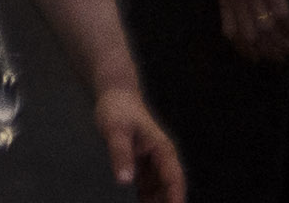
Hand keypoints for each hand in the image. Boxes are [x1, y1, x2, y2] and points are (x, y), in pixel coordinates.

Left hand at [90, 79, 184, 202]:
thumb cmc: (117, 110)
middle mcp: (162, 159)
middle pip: (169, 188)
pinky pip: (147, 185)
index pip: (174, 180)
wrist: (114, 95)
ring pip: (159, 189)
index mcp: (163, 151)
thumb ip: (121, 155)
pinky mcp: (143, 163)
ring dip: (155, 202)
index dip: (175, 199)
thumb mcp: (116, 131)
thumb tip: (124, 181)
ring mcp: (153, 162)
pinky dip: (145, 196)